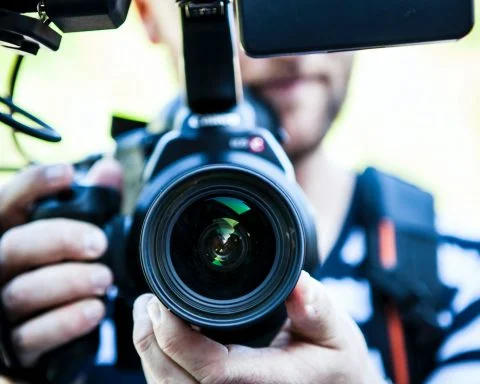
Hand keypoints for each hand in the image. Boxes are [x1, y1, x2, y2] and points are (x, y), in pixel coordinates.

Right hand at [0, 159, 121, 366]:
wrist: (50, 328)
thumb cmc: (61, 270)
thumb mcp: (75, 235)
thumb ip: (91, 203)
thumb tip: (109, 169)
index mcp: (9, 236)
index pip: (6, 203)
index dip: (31, 186)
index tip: (67, 174)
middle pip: (15, 247)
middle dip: (59, 240)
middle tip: (98, 243)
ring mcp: (2, 308)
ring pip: (23, 292)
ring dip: (69, 283)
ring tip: (103, 279)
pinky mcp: (15, 346)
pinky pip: (34, 336)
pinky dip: (66, 322)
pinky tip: (94, 310)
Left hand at [132, 271, 384, 383]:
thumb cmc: (335, 365)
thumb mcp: (336, 332)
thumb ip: (317, 308)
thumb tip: (298, 281)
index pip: (210, 370)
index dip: (175, 335)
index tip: (163, 299)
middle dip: (149, 340)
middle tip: (147, 301)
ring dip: (149, 354)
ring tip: (148, 315)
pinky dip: (160, 368)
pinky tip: (161, 341)